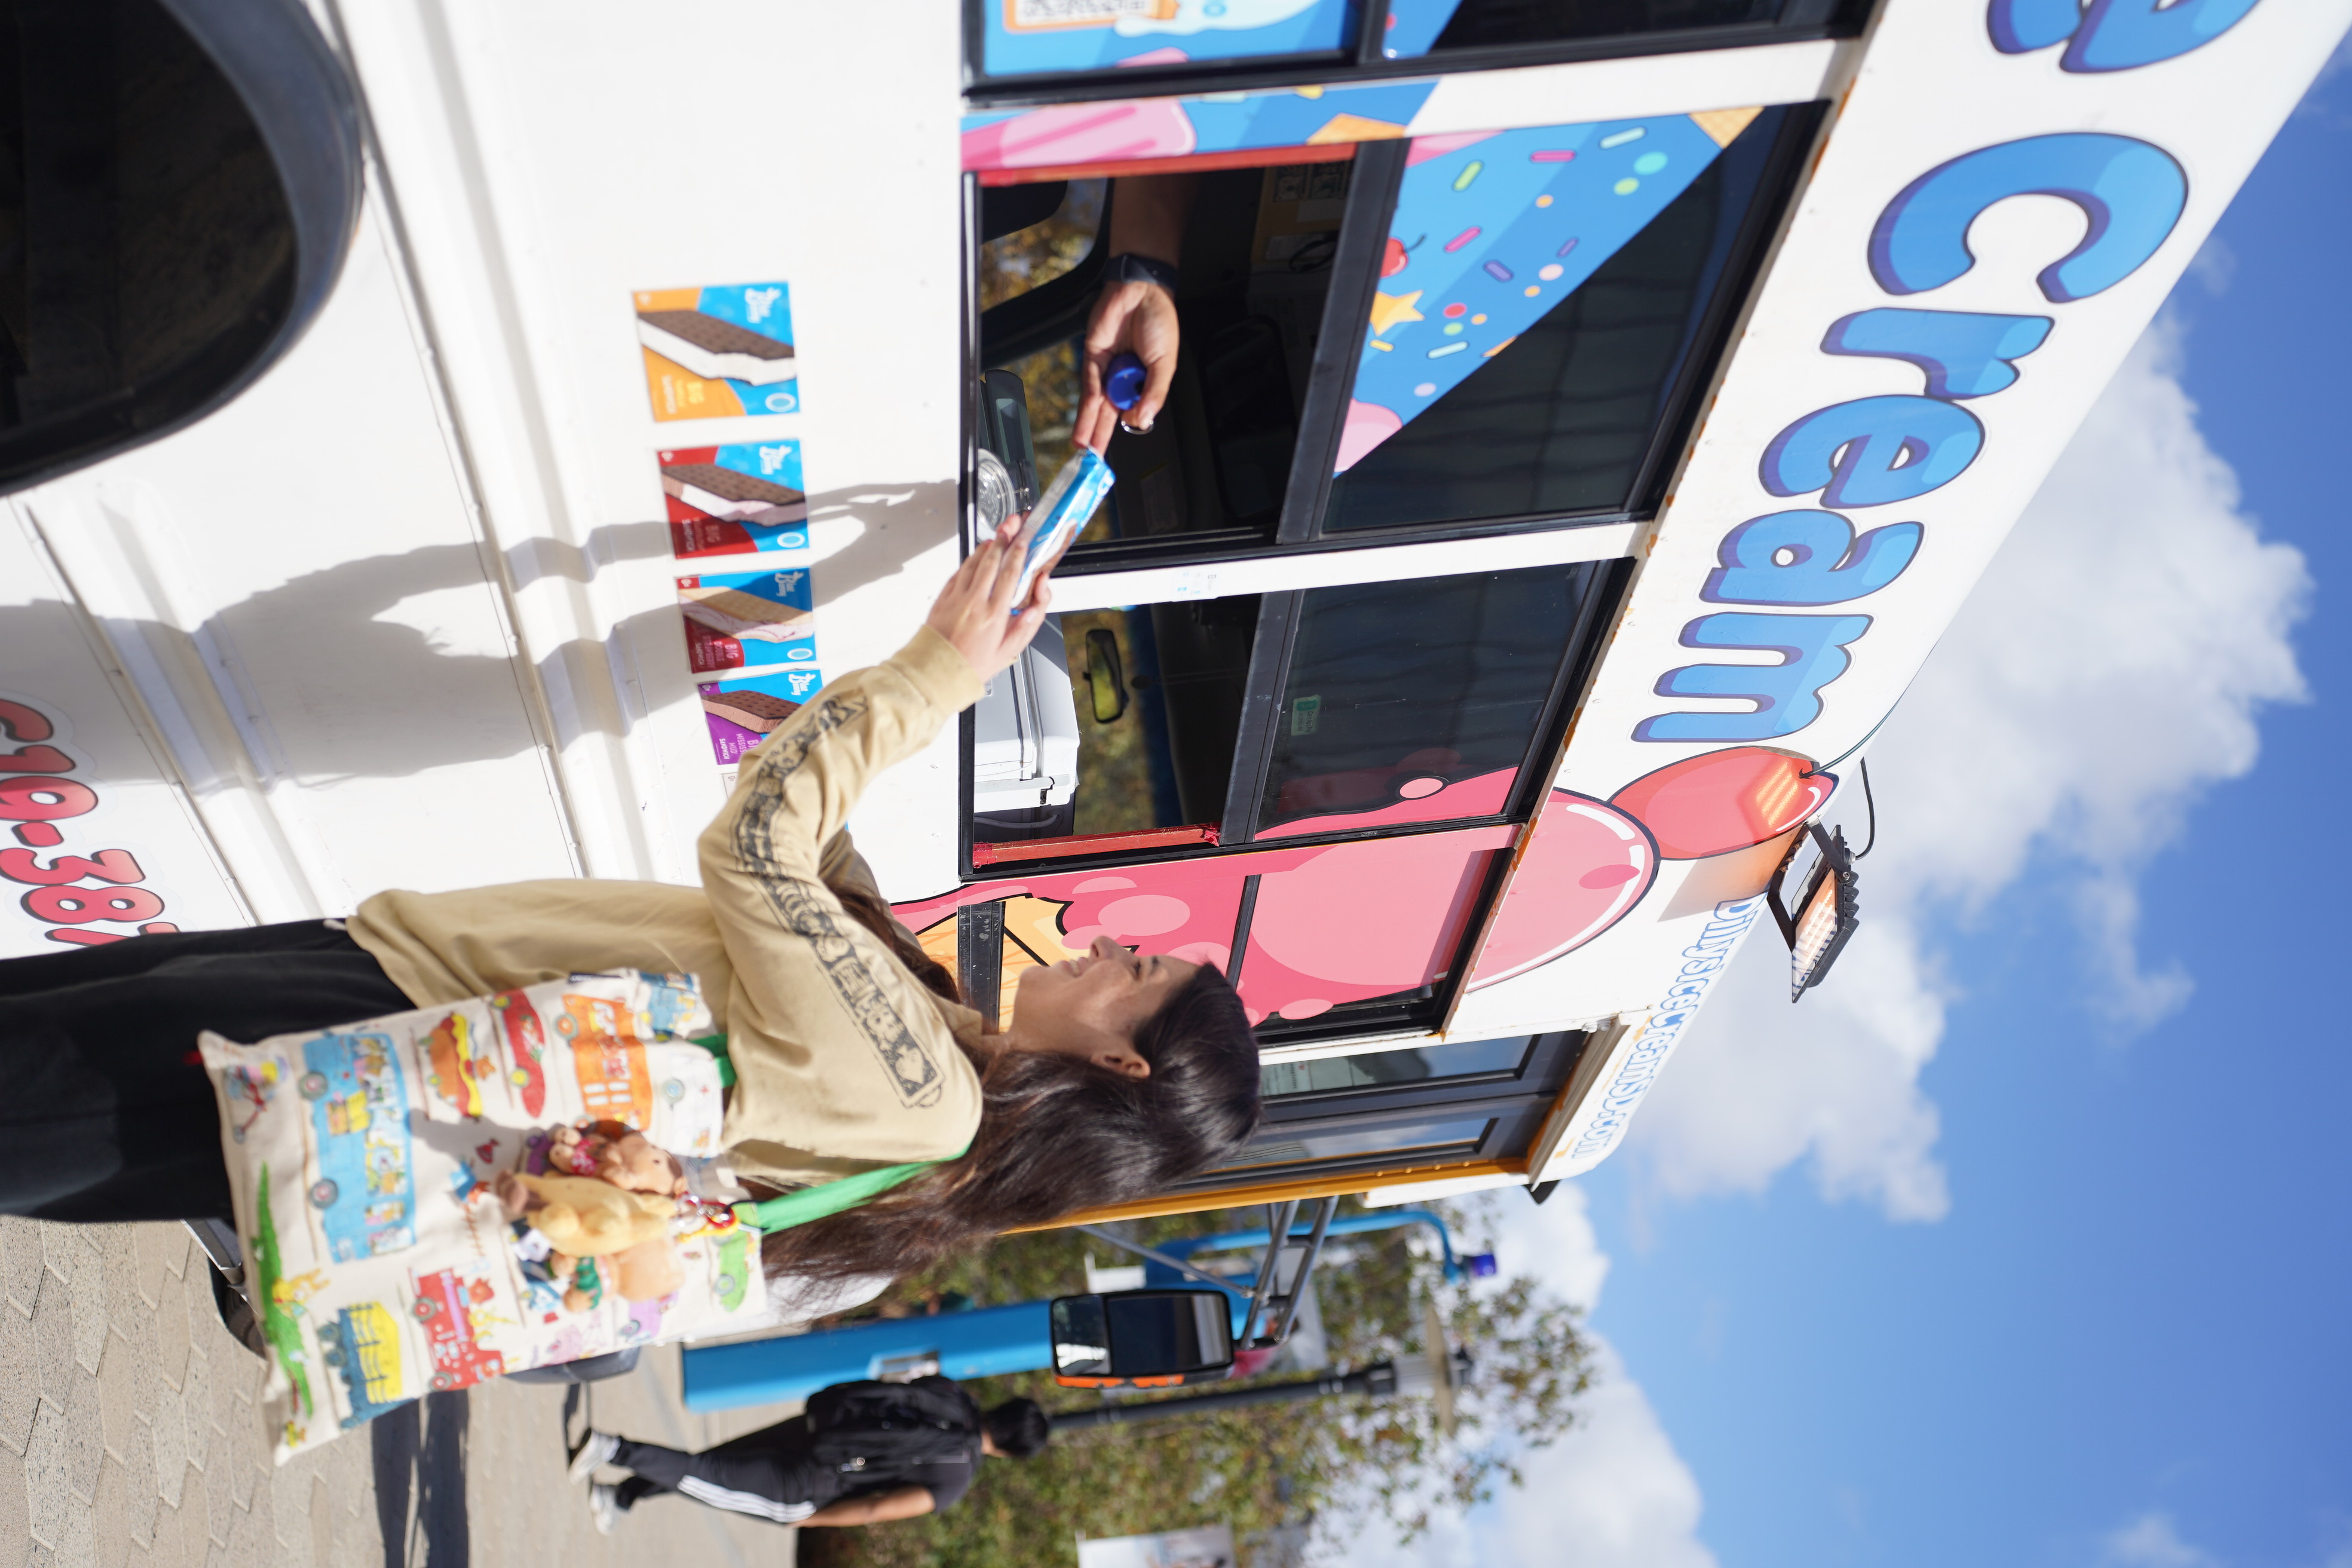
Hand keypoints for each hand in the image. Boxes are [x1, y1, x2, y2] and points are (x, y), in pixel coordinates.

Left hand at [925, 516, 1056, 684]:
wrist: (937, 672)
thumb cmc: (973, 664)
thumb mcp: (1011, 649)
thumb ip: (1030, 619)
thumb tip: (1040, 593)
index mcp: (994, 614)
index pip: (1010, 573)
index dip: (1019, 552)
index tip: (1025, 540)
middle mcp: (974, 601)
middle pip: (992, 559)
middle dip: (1005, 538)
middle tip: (1013, 524)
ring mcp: (956, 597)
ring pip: (974, 561)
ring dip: (988, 545)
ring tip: (998, 534)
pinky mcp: (943, 597)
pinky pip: (959, 570)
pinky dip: (970, 558)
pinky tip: (977, 554)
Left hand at [1074, 281, 1179, 453]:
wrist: (1143, 290)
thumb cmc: (1159, 321)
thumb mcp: (1165, 364)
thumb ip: (1154, 394)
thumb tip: (1143, 420)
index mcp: (1141, 381)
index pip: (1130, 411)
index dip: (1126, 427)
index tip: (1121, 440)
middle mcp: (1121, 378)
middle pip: (1108, 414)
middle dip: (1099, 438)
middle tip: (1092, 462)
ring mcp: (1106, 369)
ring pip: (1095, 405)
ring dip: (1088, 428)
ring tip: (1084, 450)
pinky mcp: (1093, 356)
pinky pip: (1090, 384)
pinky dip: (1087, 405)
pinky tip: (1085, 422)